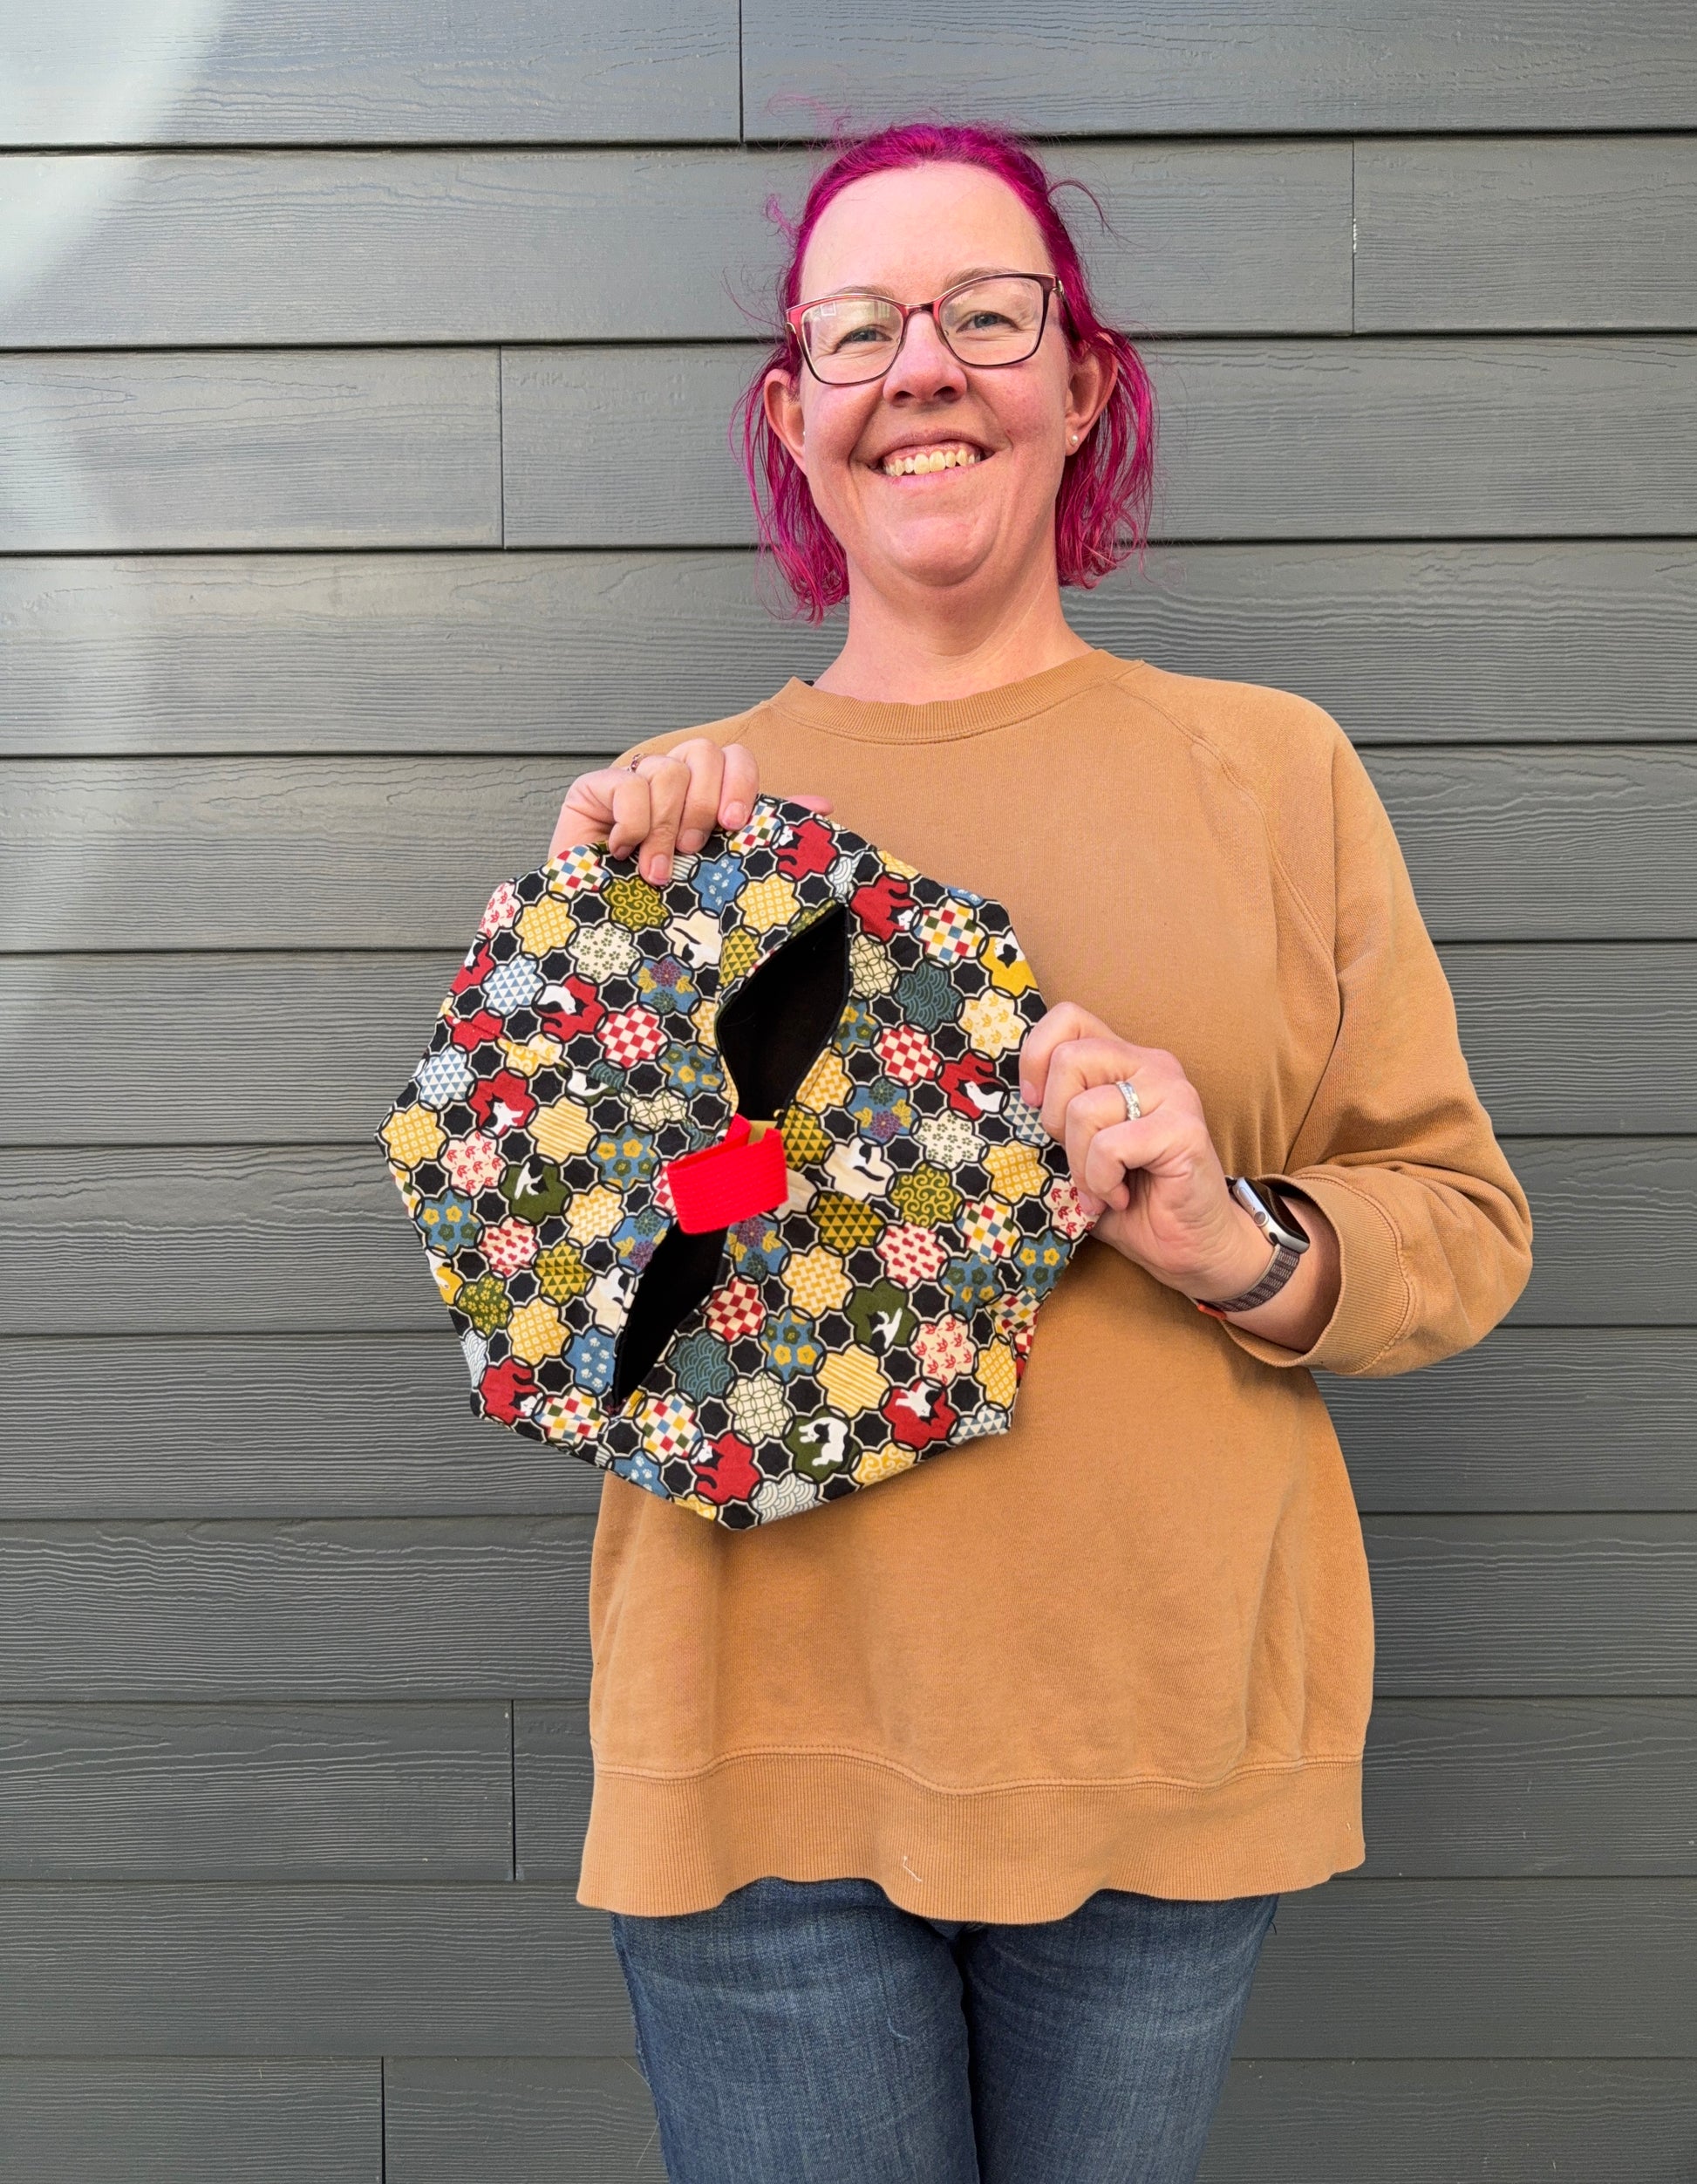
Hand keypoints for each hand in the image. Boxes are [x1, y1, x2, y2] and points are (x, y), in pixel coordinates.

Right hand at [547, 738, 832, 885]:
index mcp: (705, 794)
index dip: (740, 785)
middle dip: (703, 804)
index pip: (734, 758)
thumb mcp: (723, 868)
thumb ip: (764, 833)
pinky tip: (625, 851)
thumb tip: (823, 806)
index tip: (735, 825)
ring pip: (666, 770)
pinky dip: (632, 822)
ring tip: (656, 869)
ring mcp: (632, 782)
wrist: (601, 932)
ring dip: (665, 825)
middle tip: (693, 848)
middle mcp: (671, 781)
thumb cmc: (663, 903)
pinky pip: (625, 784)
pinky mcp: (593, 789)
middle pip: (703, 752)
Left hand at [1018, 1001, 1285, 1305]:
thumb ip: (1056, 1115)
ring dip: (1080, 1163)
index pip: (1068, 1019)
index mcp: (1124, 1059)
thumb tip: (1011, 1105)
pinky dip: (1101, 1181)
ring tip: (1103, 1185)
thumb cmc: (1132, 1198)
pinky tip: (1121, 1195)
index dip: (1036, 1058)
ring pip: (1084, 1109)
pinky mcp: (1184, 1129)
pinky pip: (1110, 1146)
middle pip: (1068, 1059)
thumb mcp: (1078, 1149)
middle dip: (1055, 1120)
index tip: (1035, 1105)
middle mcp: (1152, 1064)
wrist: (1191, 1246)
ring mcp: (1173, 1092)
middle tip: (1079, 1157)